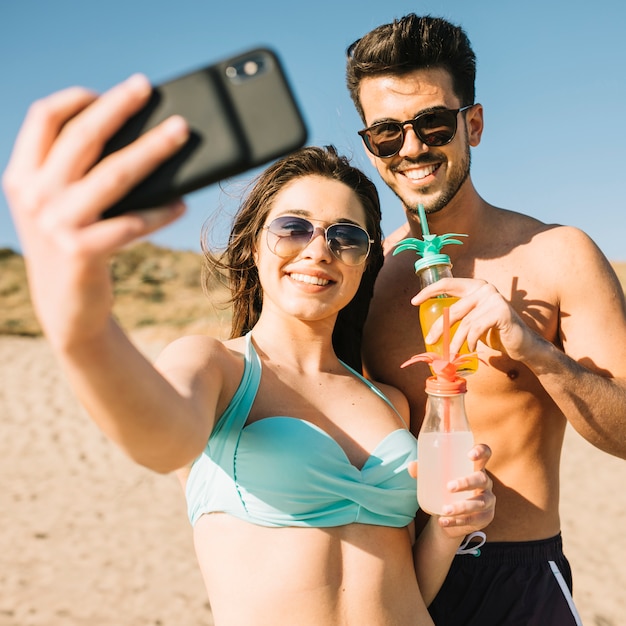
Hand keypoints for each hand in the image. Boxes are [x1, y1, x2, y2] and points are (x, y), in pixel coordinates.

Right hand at [2, 75, 189, 345]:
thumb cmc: (74, 246)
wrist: (67, 308)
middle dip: (119, 106)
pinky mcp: (82, 251)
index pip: (44, 118)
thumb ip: (78, 175)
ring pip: (114, 174)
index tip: (111, 91)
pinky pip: (132, 223)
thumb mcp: (61, 207)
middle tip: (147, 87)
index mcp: (23, 177)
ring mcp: (56, 224)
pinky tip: (181, 204)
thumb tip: (139, 138)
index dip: (78, 98)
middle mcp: (35, 196)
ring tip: (180, 133)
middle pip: (83, 136)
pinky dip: (161, 211)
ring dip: (152, 149)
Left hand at [409, 443, 495, 537]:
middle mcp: (485, 482)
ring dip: (461, 507)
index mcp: (474, 466)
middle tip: (449, 487)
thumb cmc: (446, 488)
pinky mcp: (485, 517)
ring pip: (479, 503)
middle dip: (466, 483)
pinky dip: (457, 521)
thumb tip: (411, 466)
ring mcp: (487, 500)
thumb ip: (425, 471)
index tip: (469, 454)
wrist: (452, 516)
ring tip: (444, 510)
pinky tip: (444, 521)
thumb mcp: (438, 478)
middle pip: (481, 479)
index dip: (481, 451)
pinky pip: (474, 520)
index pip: (485, 453)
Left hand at [411, 277, 538, 362]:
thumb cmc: (494, 333)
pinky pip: (477, 329)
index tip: (414, 302)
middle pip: (453, 309)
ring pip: (465, 323)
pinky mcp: (501, 312)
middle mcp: (484, 289)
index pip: (447, 284)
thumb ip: (459, 316)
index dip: (429, 291)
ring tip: (451, 354)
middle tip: (429, 340)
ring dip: (455, 341)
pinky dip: (471, 342)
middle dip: (439, 328)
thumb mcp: (473, 321)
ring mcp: (494, 299)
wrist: (523, 344)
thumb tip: (432, 328)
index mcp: (475, 286)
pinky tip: (471, 349)